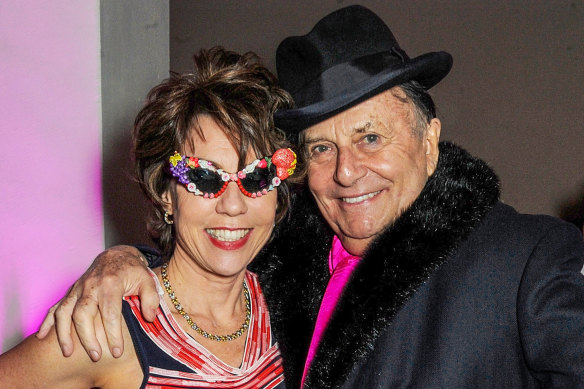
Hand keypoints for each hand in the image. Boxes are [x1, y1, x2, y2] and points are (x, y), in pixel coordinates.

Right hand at [36, 245, 159, 360]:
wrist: (116, 255)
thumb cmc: (132, 271)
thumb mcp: (147, 280)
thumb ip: (151, 299)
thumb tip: (149, 318)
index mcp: (111, 284)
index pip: (110, 313)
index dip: (113, 334)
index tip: (116, 351)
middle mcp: (90, 286)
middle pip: (83, 314)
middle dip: (88, 337)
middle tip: (96, 356)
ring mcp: (77, 289)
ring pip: (64, 311)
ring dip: (64, 333)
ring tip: (68, 352)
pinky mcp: (70, 292)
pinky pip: (55, 307)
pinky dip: (47, 322)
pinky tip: (42, 337)